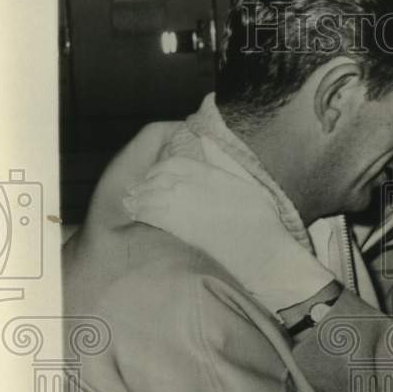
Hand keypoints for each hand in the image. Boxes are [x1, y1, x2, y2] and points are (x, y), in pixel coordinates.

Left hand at [123, 155, 336, 316]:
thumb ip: (223, 160)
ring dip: (138, 200)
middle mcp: (191, 186)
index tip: (154, 176)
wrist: (261, 253)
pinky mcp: (176, 228)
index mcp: (208, 173)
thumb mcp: (247, 182)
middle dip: (145, 184)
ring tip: (132, 204)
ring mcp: (181, 206)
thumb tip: (205, 138)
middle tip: (136, 192)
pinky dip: (141, 214)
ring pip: (148, 196)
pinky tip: (138, 218)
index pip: (171, 163)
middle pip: (156, 179)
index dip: (159, 169)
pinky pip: (149, 215)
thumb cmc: (261, 222)